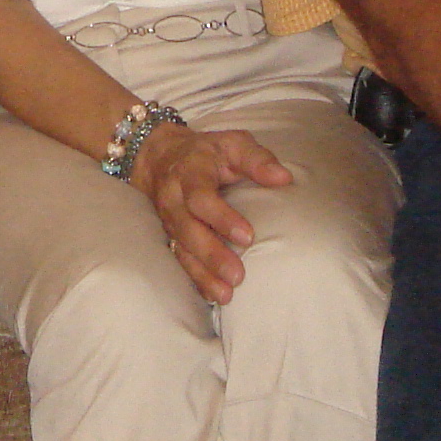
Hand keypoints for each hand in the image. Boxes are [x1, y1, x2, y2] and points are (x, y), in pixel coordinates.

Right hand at [128, 123, 292, 304]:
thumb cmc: (207, 151)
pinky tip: (213, 296)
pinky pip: (179, 259)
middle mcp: (174, 198)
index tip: (247, 236)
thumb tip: (283, 178)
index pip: (201, 197)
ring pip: (182, 249)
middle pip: (188, 229)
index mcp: (190, 173)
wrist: (158, 156)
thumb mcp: (231, 143)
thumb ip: (257, 159)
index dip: (221, 217)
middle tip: (237, 276)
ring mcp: (169, 219)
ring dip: (202, 274)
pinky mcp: (170, 234)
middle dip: (211, 254)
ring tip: (226, 295)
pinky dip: (195, 279)